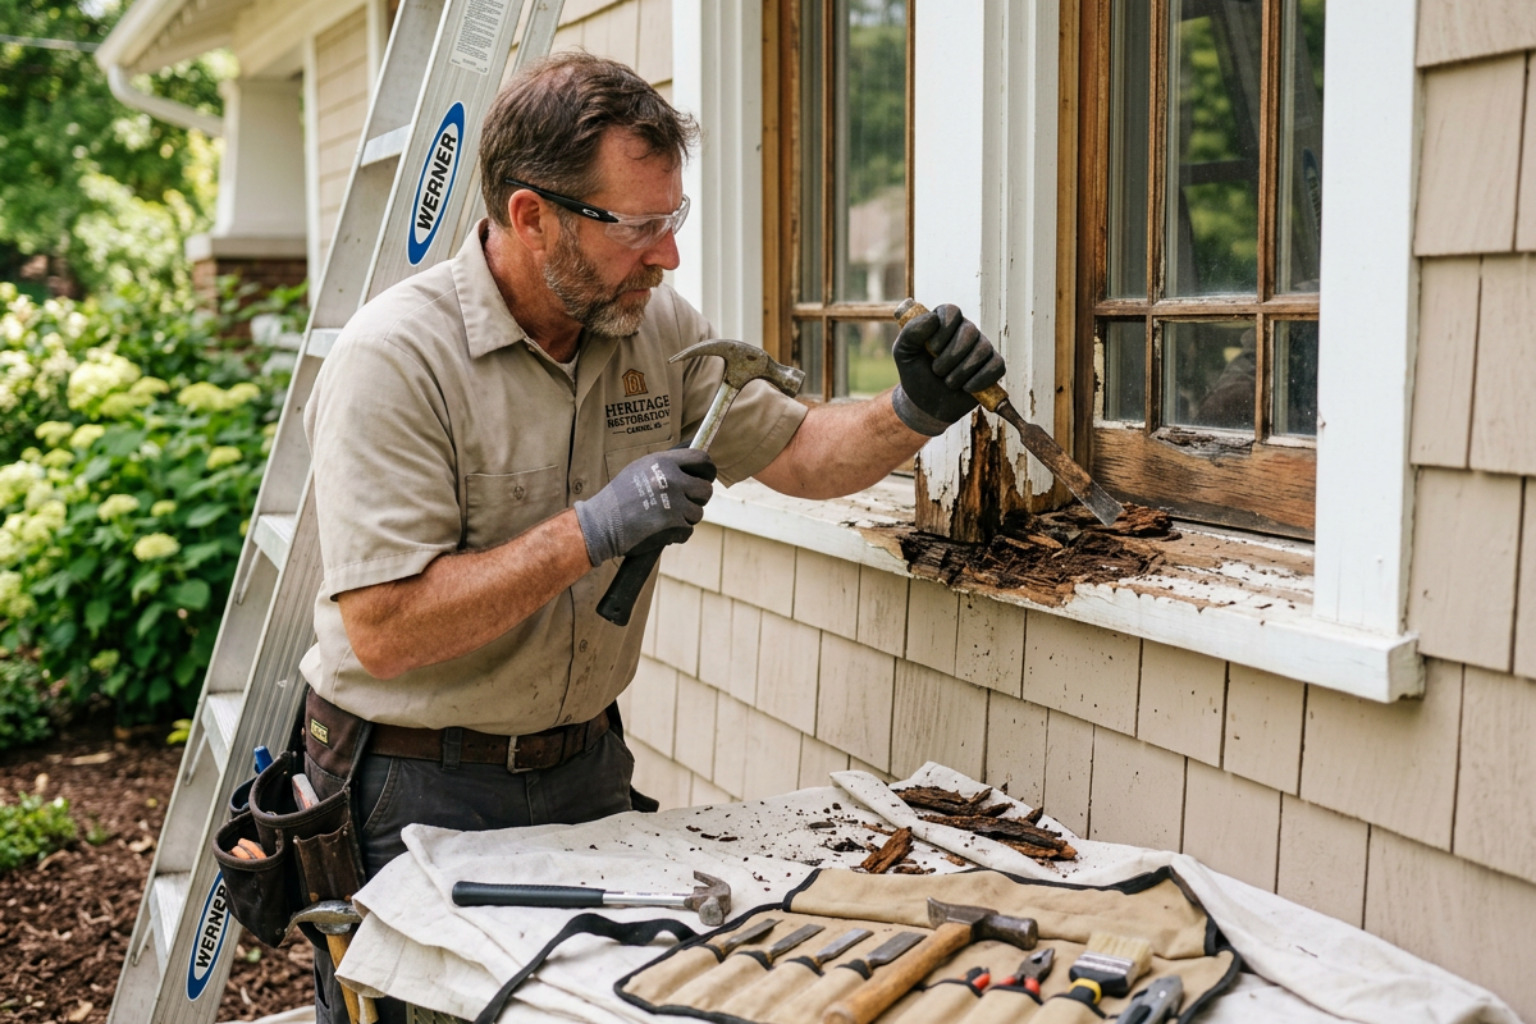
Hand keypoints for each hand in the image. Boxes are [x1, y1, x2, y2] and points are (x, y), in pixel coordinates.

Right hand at [574, 448, 716, 564]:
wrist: (600, 524)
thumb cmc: (618, 498)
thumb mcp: (640, 469)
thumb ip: (666, 466)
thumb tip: (694, 467)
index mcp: (663, 462)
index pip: (702, 460)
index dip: (708, 470)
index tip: (706, 477)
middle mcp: (671, 480)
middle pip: (706, 489)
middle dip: (698, 499)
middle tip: (684, 503)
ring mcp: (674, 503)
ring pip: (698, 513)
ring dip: (685, 518)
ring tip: (664, 518)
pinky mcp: (673, 524)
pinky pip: (688, 531)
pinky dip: (677, 534)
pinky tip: (660, 530)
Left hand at [891, 304, 1005, 434]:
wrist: (926, 403)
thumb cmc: (915, 374)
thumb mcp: (904, 352)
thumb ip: (911, 332)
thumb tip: (933, 319)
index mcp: (943, 321)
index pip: (951, 311)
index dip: (943, 330)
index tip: (931, 349)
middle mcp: (965, 330)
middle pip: (969, 331)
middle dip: (950, 356)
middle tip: (937, 371)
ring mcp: (981, 347)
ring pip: (982, 349)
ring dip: (962, 371)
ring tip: (948, 382)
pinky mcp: (993, 366)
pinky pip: (997, 366)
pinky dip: (980, 379)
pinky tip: (966, 388)